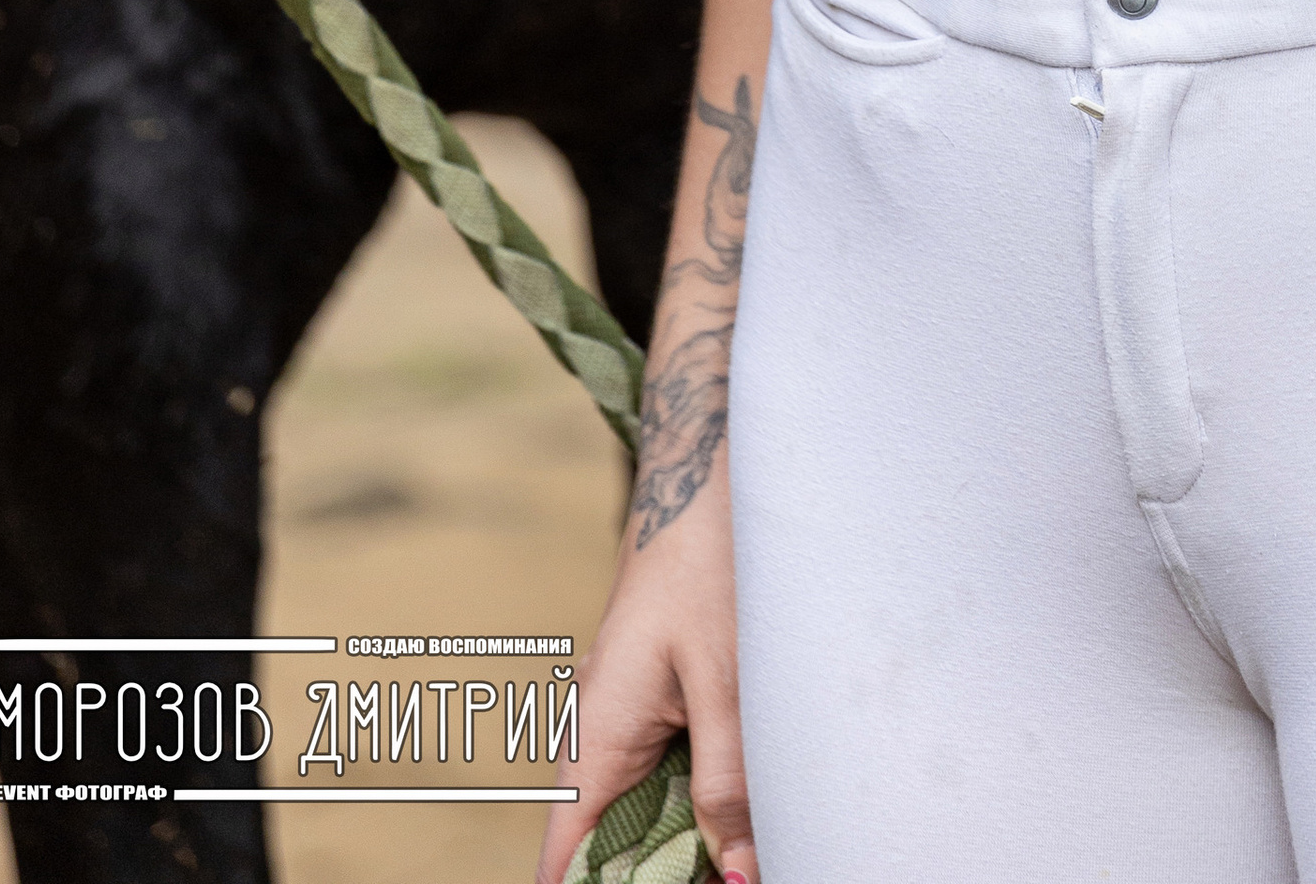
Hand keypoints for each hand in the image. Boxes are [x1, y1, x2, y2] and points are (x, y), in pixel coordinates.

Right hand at [535, 474, 750, 883]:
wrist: (707, 471)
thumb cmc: (708, 563)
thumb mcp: (727, 682)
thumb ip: (729, 783)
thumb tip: (739, 878)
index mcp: (594, 744)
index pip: (565, 867)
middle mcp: (598, 741)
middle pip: (611, 851)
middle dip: (663, 875)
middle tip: (734, 877)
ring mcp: (628, 722)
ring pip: (647, 819)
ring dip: (690, 845)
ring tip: (745, 857)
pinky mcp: (661, 703)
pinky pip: (671, 779)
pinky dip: (706, 806)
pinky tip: (751, 813)